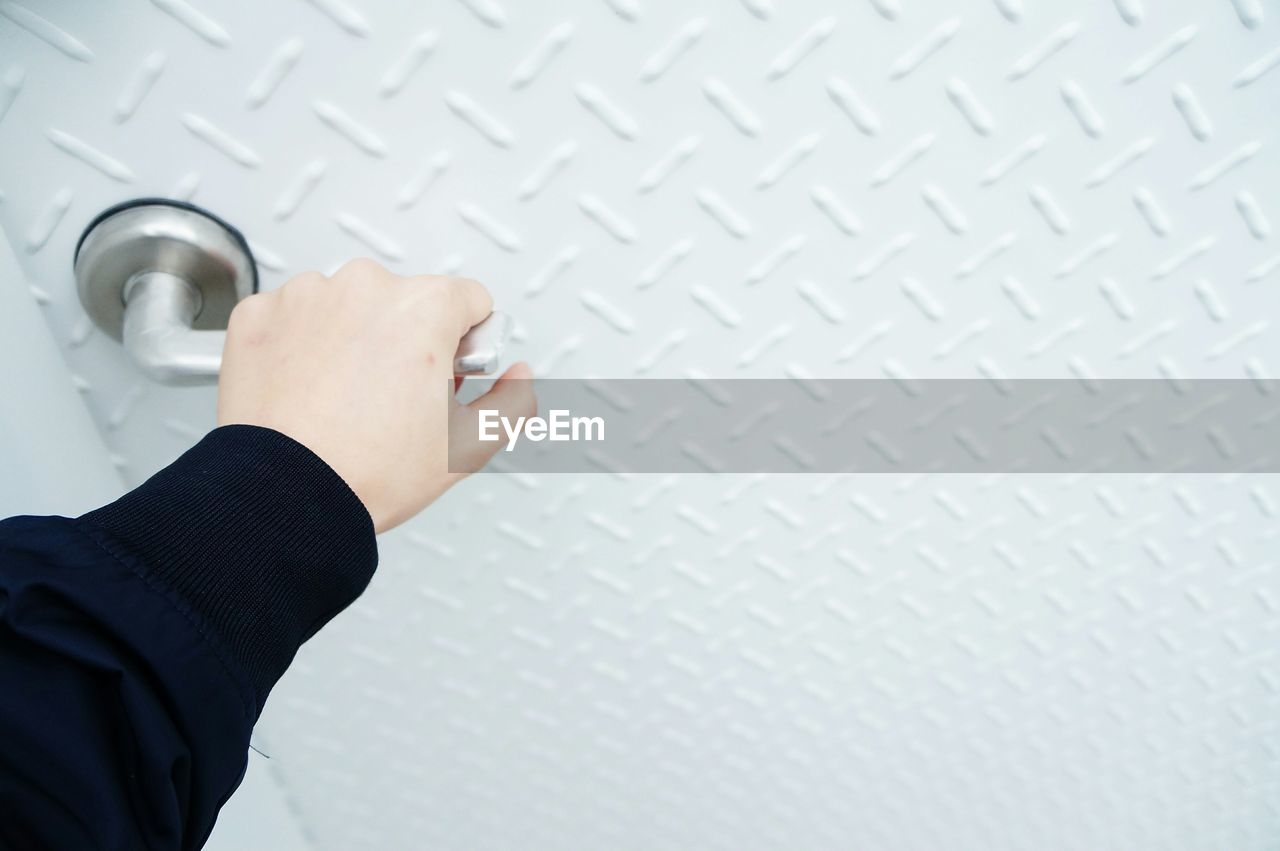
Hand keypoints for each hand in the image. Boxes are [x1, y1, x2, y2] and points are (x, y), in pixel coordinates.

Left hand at [217, 258, 534, 532]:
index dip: (466, 344)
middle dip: (406, 340)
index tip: (447, 375)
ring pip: (347, 306)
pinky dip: (300, 346)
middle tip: (394, 398)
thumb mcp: (468, 446)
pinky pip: (293, 318)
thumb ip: (511, 399)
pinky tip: (308, 390)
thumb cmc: (369, 472)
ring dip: (351, 339)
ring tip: (345, 398)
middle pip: (405, 302)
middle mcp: (364, 288)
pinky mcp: (260, 315)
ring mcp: (306, 297)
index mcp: (424, 308)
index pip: (469, 300)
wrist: (285, 496)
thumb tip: (517, 375)